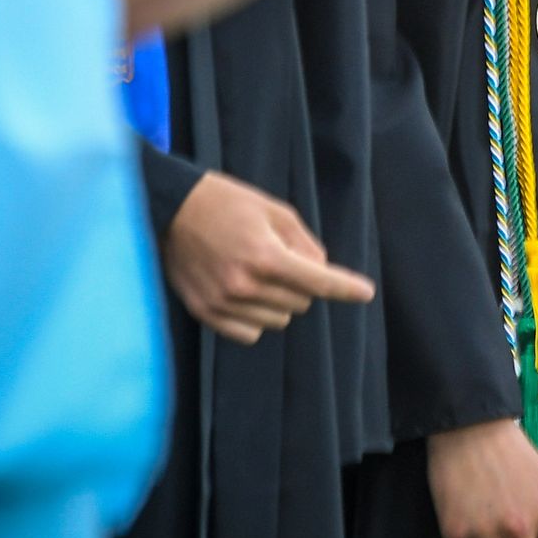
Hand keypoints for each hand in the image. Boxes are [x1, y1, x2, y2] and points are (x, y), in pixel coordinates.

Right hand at [163, 170, 373, 341]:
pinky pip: (250, 332)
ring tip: (259, 272)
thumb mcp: (276, 211)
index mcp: (265, 256)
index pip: (318, 282)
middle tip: (282, 259)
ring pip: (279, 319)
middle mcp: (244, 285)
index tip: (366, 293)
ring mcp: (222, 303)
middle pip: (302, 302)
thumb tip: (320, 272)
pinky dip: (257, 317)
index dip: (346, 288)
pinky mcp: (205, 313)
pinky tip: (245, 293)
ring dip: (280, 300)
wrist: (171, 210)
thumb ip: (304, 244)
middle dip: (303, 284)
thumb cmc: (228, 204)